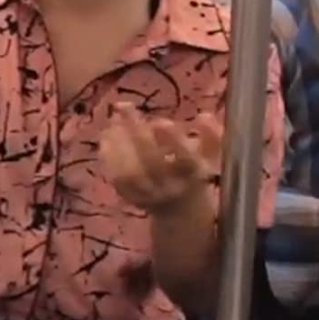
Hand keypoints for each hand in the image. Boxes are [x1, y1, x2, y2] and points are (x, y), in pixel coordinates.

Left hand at [100, 104, 219, 214]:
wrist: (182, 213)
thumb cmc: (195, 174)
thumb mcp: (211, 156)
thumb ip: (212, 135)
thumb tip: (204, 115)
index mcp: (194, 176)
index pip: (185, 160)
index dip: (173, 141)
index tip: (162, 121)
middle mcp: (170, 188)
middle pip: (152, 162)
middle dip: (137, 132)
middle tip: (124, 105)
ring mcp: (149, 195)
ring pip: (130, 171)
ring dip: (118, 142)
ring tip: (113, 118)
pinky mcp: (130, 198)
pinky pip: (115, 176)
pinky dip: (108, 154)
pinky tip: (106, 134)